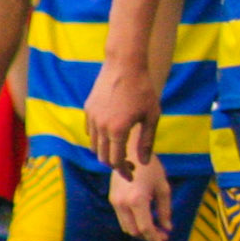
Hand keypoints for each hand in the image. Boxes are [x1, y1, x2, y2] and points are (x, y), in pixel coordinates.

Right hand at [86, 60, 160, 176]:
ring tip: (121, 152)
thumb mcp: (151, 116)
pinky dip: (99, 139)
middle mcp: (100, 126)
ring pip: (94, 145)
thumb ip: (146, 141)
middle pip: (102, 156)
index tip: (132, 175)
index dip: (123, 171)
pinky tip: (112, 137)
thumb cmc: (143, 90)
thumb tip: (144, 162)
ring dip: (106, 153)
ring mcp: (91, 117)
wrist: (125, 65)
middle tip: (129, 166)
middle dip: (115, 165)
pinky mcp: (88, 109)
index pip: (115, 161)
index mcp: (117, 130)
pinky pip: (90, 131)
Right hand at [109, 156, 171, 240]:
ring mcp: (114, 202)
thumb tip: (167, 228)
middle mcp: (123, 204)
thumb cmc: (151, 167)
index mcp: (137, 201)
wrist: (129, 151)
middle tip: (164, 236)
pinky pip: (122, 218)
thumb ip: (164, 209)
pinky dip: (133, 223)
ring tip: (156, 229)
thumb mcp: (163, 187)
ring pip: (126, 227)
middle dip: (149, 237)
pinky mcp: (111, 199)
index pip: (146, 229)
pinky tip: (145, 219)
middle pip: (134, 232)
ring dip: (140, 231)